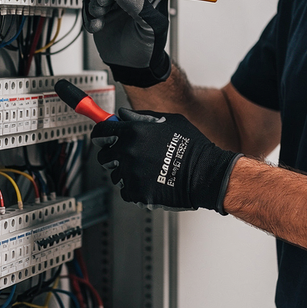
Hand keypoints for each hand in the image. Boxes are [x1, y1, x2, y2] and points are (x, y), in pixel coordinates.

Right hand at [82, 0, 171, 86]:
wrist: (132, 65)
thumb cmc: (148, 46)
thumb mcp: (150, 28)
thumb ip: (139, 7)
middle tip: (104, 0)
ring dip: (96, 2)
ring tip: (100, 17)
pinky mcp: (102, 8)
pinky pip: (89, 2)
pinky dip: (89, 14)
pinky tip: (97, 25)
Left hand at [90, 109, 241, 212]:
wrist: (205, 174)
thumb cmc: (192, 147)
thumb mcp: (168, 121)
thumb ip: (141, 117)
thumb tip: (123, 115)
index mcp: (133, 132)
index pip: (101, 131)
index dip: (101, 134)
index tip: (102, 137)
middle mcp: (128, 152)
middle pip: (104, 155)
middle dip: (114, 154)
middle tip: (130, 155)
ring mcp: (130, 174)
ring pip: (116, 174)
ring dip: (125, 172)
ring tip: (147, 169)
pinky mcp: (136, 192)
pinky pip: (126, 190)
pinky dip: (134, 188)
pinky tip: (150, 181)